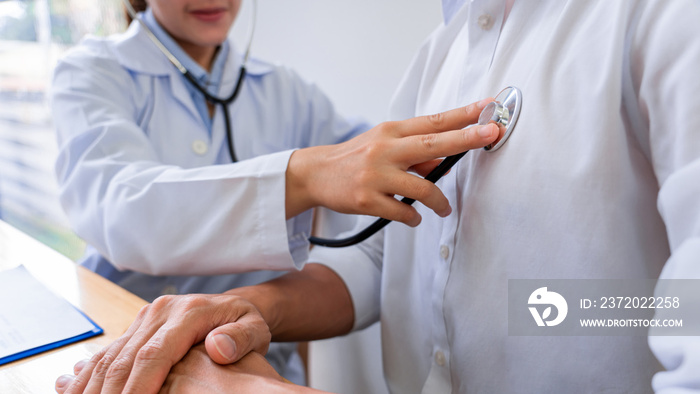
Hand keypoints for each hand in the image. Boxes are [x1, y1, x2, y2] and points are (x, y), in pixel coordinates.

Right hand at [55, 294, 270, 393]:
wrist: (234, 306)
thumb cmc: (247, 323)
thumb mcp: (255, 329)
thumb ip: (240, 338)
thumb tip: (219, 348)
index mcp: (189, 313)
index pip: (155, 353)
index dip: (139, 385)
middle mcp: (161, 312)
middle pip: (126, 357)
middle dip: (111, 392)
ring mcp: (145, 318)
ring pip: (111, 355)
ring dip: (94, 386)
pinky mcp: (137, 326)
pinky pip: (109, 352)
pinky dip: (91, 375)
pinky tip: (76, 392)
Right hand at [285, 98, 498, 224]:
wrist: (315, 174)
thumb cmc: (355, 158)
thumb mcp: (384, 145)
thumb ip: (415, 152)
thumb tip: (448, 160)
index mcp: (391, 131)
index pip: (433, 121)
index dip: (462, 114)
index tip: (488, 107)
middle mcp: (385, 149)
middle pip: (432, 142)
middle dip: (465, 138)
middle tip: (491, 133)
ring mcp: (376, 175)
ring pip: (422, 188)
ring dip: (439, 202)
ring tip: (444, 209)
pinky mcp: (367, 199)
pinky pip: (403, 212)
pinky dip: (413, 217)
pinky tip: (414, 217)